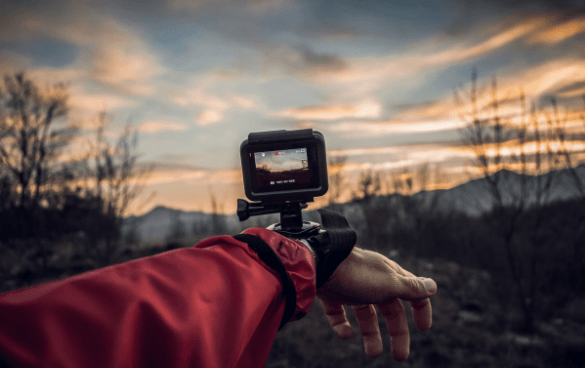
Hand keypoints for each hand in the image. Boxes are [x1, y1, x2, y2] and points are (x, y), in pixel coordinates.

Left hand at [316, 247, 436, 360]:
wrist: (319, 264)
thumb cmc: (358, 274)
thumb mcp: (389, 284)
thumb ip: (410, 288)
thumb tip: (433, 286)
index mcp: (389, 276)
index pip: (411, 292)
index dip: (420, 309)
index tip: (423, 328)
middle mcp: (372, 281)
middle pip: (390, 309)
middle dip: (398, 333)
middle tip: (401, 357)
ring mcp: (351, 287)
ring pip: (365, 313)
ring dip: (371, 334)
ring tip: (372, 354)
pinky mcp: (331, 293)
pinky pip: (339, 312)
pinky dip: (343, 325)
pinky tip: (345, 333)